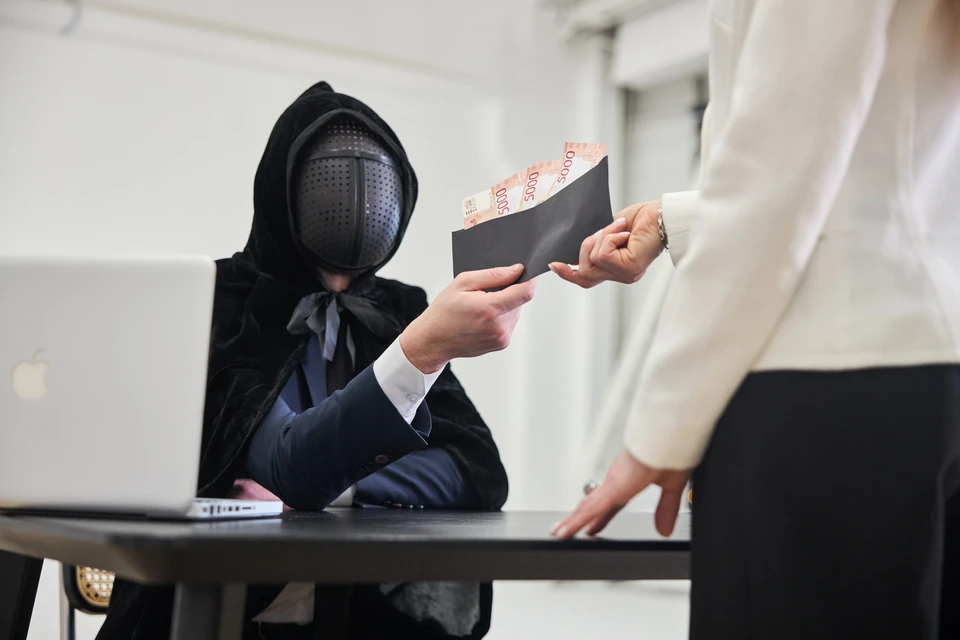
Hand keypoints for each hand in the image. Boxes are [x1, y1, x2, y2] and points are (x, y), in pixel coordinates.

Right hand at [399, 264, 537, 373]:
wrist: (433, 340)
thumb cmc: (444, 311)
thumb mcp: (463, 283)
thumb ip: (493, 275)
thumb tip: (517, 270)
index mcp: (490, 309)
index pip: (525, 292)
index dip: (530, 279)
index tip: (528, 271)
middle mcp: (499, 326)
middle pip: (520, 301)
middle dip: (510, 291)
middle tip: (488, 290)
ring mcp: (502, 338)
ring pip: (516, 312)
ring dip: (506, 304)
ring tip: (482, 306)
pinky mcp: (501, 344)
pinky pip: (510, 323)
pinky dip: (501, 316)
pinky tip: (483, 317)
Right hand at [549, 199, 662, 287]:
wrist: (664, 215)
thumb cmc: (643, 220)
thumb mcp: (610, 231)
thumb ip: (595, 243)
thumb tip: (575, 252)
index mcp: (615, 269)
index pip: (587, 279)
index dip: (568, 274)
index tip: (553, 265)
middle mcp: (620, 276)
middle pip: (584, 272)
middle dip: (586, 246)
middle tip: (603, 231)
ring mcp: (625, 275)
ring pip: (592, 260)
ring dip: (602, 237)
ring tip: (620, 228)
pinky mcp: (629, 270)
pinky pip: (603, 254)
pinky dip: (610, 237)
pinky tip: (625, 233)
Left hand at [551, 449, 690, 538]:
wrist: (671, 436)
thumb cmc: (671, 451)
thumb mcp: (671, 486)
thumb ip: (666, 508)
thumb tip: (664, 529)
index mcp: (629, 480)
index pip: (611, 504)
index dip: (600, 517)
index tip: (591, 527)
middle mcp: (617, 480)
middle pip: (594, 505)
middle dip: (580, 518)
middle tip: (566, 530)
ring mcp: (613, 483)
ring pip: (588, 508)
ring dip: (573, 521)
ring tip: (559, 533)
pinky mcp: (613, 488)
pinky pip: (591, 509)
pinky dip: (577, 521)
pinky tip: (565, 531)